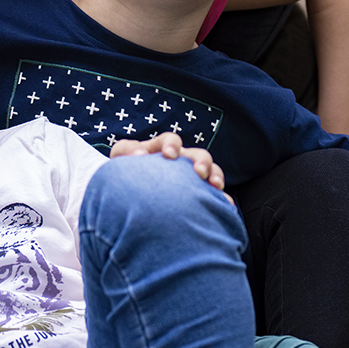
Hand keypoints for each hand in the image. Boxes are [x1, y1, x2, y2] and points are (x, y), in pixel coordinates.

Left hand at [110, 132, 227, 194]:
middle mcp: (182, 160)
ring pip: (210, 171)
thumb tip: (138, 155)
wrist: (130, 192)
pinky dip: (221, 198)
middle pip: (198, 154)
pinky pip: (214, 193)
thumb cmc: (126, 171)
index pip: (170, 141)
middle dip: (200, 161)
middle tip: (199, 172)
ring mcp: (191, 174)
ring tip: (215, 186)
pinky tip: (225, 206)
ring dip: (214, 175)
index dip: (171, 145)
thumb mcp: (122, 158)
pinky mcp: (197, 191)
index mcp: (162, 149)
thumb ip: (127, 152)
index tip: (168, 155)